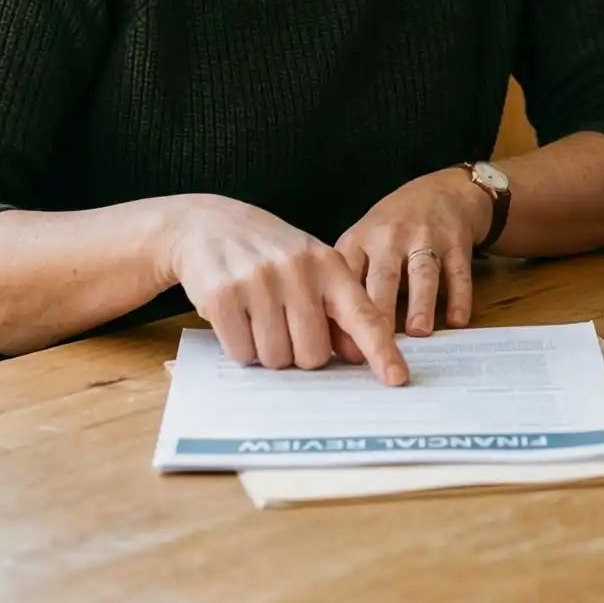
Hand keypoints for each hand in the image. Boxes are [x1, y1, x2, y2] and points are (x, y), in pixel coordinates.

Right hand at [161, 196, 406, 383]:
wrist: (207, 224)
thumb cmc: (268, 254)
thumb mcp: (310, 267)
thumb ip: (336, 307)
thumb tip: (357, 354)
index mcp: (328, 264)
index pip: (363, 315)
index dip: (381, 351)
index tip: (397, 378)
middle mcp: (298, 270)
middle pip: (313, 354)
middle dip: (299, 352)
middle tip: (283, 324)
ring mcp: (259, 281)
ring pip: (276, 358)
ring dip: (267, 351)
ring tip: (257, 316)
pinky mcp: (223, 295)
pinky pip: (242, 353)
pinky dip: (239, 347)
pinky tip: (236, 318)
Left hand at [338, 169, 494, 337]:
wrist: (443, 190)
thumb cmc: (393, 226)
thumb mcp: (362, 241)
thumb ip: (351, 282)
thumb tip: (337, 340)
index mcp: (361, 240)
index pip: (348, 276)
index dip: (343, 307)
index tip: (342, 341)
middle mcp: (391, 237)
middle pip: (384, 276)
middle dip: (381, 310)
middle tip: (378, 344)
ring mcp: (426, 237)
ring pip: (422, 272)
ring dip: (421, 302)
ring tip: (418, 331)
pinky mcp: (457, 242)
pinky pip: (459, 272)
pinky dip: (460, 297)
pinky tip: (457, 321)